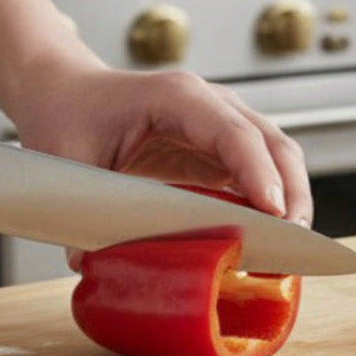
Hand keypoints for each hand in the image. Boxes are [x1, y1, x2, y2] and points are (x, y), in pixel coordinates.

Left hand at [1, 55, 313, 254]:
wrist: (64, 91)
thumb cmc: (68, 114)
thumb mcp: (68, 161)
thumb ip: (84, 211)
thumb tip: (92, 265)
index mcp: (176, 97)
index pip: (233, 133)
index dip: (257, 173)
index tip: (273, 214)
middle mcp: (211, 104)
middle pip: (272, 144)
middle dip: (290, 193)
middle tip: (290, 245)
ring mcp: (223, 123)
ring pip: (278, 157)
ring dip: (290, 201)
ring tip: (287, 251)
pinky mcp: (221, 148)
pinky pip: (262, 172)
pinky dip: (273, 203)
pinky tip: (267, 239)